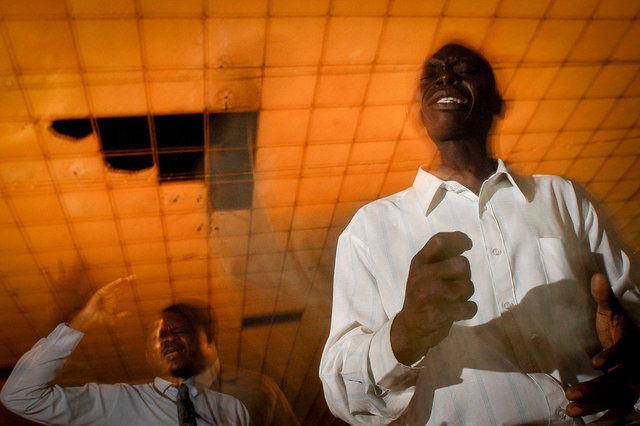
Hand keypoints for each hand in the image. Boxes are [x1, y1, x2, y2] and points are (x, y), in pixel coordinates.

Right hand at [68, 276, 133, 331]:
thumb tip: (130, 313)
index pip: (122, 292)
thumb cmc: (100, 318)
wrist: (91, 319)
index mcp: (113, 301)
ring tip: (130, 277)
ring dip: (122, 281)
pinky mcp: (101, 292)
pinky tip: (121, 280)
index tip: (135, 284)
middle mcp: (110, 296)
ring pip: (116, 286)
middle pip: (120, 287)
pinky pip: (109, 286)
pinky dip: (115, 283)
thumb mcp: (113, 318)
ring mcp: (106, 294)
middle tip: (134, 277)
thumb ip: (121, 315)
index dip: (128, 288)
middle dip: (127, 282)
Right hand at [391, 232, 476, 364]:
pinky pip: (470, 307)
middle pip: (462, 264)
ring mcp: (431, 295)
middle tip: (455, 283)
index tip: (467, 244)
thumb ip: (439, 257)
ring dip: (466, 295)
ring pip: (468, 287)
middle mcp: (423, 275)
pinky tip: (456, 311)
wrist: (410, 329)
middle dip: (465, 274)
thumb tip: (464, 241)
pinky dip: (468, 310)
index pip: (440, 241)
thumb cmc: (422, 295)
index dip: (458, 239)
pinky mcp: (440, 314)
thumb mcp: (423, 271)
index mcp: (419, 263)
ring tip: (453, 299)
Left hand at [565, 273, 639, 422]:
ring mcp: (632, 386)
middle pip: (618, 382)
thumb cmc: (618, 327)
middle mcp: (635, 369)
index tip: (594, 362)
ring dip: (595, 407)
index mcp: (632, 346)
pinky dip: (604, 419)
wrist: (634, 343)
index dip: (612, 356)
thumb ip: (603, 298)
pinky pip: (617, 412)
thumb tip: (597, 277)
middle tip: (570, 393)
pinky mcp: (626, 397)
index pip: (625, 352)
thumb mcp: (611, 312)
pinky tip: (585, 423)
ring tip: (571, 410)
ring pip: (617, 401)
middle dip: (595, 389)